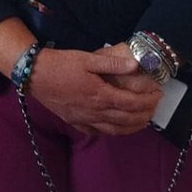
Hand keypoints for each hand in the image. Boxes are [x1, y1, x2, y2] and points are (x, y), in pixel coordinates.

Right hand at [27, 47, 160, 135]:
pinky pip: (96, 132)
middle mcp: (95, 111)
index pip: (131, 102)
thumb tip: (135, 65)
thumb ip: (112, 63)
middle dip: (144, 114)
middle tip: (154, 108)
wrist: (34, 74)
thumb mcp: (87, 58)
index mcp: (100, 94)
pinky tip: (114, 129)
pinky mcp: (74, 121)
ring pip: (114, 130)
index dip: (147, 100)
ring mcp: (84, 119)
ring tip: (142, 122)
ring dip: (131, 128)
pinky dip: (110, 133)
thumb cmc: (61, 64)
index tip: (157, 94)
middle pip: (126, 119)